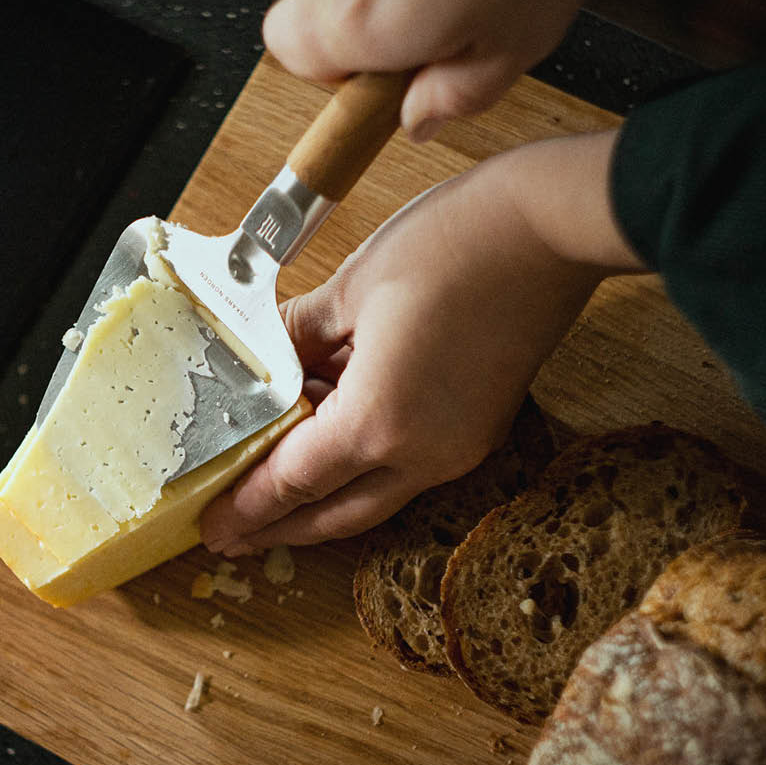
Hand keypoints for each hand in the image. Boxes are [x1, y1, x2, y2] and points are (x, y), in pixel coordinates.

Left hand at [200, 131, 639, 554]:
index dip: (249, 508)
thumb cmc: (450, 244)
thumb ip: (297, 338)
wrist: (550, 227)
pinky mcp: (479, 431)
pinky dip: (362, 470)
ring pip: (375, 498)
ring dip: (323, 504)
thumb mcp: (351, 290)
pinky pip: (408, 470)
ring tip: (275, 503)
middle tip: (235, 538)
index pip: (295, 481)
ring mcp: (459, 448)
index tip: (214, 529)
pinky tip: (331, 448)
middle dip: (283, 530)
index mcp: (378, 421)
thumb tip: (263, 362)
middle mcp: (423, 454)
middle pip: (337, 515)